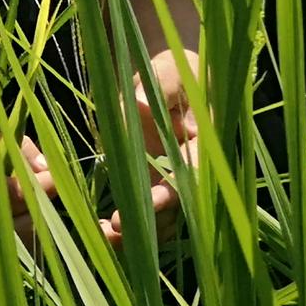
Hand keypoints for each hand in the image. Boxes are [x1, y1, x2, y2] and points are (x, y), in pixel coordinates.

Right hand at [0, 131, 55, 260]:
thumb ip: (12, 148)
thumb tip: (46, 168)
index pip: (26, 193)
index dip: (48, 185)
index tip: (54, 180)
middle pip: (31, 226)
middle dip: (38, 209)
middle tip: (34, 196)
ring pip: (22, 249)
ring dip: (27, 230)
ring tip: (17, 212)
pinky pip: (3, 265)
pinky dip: (9, 249)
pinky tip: (0, 232)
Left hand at [101, 47, 201, 245]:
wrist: (167, 73)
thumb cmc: (175, 68)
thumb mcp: (170, 70)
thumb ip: (160, 86)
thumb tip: (140, 103)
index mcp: (204, 145)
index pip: (193, 175)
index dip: (175, 191)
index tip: (154, 201)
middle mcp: (189, 168)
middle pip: (178, 208)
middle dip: (152, 224)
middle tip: (118, 231)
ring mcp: (169, 177)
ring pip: (161, 217)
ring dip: (137, 232)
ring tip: (105, 237)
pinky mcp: (148, 177)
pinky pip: (141, 206)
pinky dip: (127, 221)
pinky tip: (101, 228)